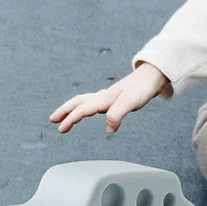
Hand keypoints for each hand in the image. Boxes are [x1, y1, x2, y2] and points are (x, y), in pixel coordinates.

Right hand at [50, 62, 168, 133]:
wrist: (154, 76)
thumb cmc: (143, 88)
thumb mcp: (130, 103)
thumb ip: (117, 115)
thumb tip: (108, 129)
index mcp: (104, 98)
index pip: (83, 109)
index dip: (70, 119)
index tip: (61, 129)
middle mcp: (104, 96)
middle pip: (78, 102)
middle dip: (64, 111)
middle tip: (53, 119)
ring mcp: (109, 96)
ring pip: (85, 101)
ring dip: (73, 108)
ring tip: (66, 116)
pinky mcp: (116, 97)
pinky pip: (96, 102)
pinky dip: (88, 106)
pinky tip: (93, 109)